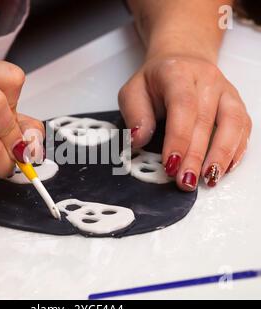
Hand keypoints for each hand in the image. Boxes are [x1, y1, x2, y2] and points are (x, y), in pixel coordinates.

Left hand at [119, 54, 251, 190]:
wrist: (181, 61)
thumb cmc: (155, 81)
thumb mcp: (132, 92)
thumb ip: (134, 114)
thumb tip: (139, 140)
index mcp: (177, 72)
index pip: (182, 105)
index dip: (178, 137)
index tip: (171, 164)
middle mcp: (206, 79)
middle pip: (205, 119)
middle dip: (195, 155)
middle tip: (185, 180)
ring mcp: (225, 90)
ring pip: (232, 122)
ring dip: (221, 155)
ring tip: (208, 179)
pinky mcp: (235, 103)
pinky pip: (242, 126)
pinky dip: (235, 149)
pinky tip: (223, 168)